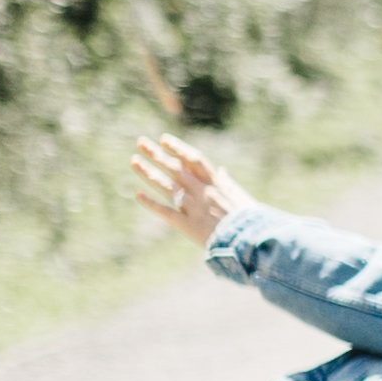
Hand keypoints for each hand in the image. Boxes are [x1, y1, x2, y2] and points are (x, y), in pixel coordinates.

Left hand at [130, 130, 255, 248]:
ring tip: (133, 161)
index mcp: (215, 183)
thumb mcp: (239, 196)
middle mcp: (201, 191)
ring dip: (149, 173)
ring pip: (166, 186)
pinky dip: (151, 203)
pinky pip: (165, 211)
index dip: (177, 148)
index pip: (193, 159)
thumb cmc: (248, 219)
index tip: (163, 139)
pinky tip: (138, 194)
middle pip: (175, 168)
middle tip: (141, 142)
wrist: (247, 241)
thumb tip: (221, 171)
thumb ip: (227, 182)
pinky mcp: (187, 224)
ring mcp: (193, 207)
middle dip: (157, 154)